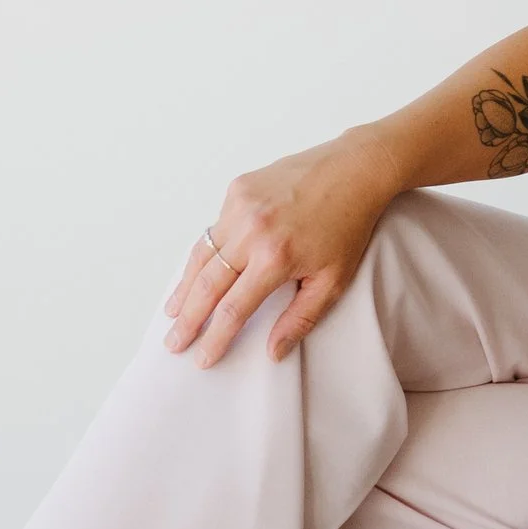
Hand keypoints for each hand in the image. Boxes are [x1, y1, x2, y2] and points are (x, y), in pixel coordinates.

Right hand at [164, 130, 408, 367]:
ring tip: (173, 311)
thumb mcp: (334, 280)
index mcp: (275, 258)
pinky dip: (205, 252)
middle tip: (173, 342)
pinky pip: (215, 227)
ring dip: (185, 287)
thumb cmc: (348, 227)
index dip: (215, 338)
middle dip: (187, 319)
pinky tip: (199, 271)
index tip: (202, 358)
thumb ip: (301, 319)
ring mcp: (240, 205)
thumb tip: (273, 351)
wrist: (354, 169)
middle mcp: (251, 230)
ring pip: (202, 254)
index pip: (233, 309)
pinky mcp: (238, 188)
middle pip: (206, 285)